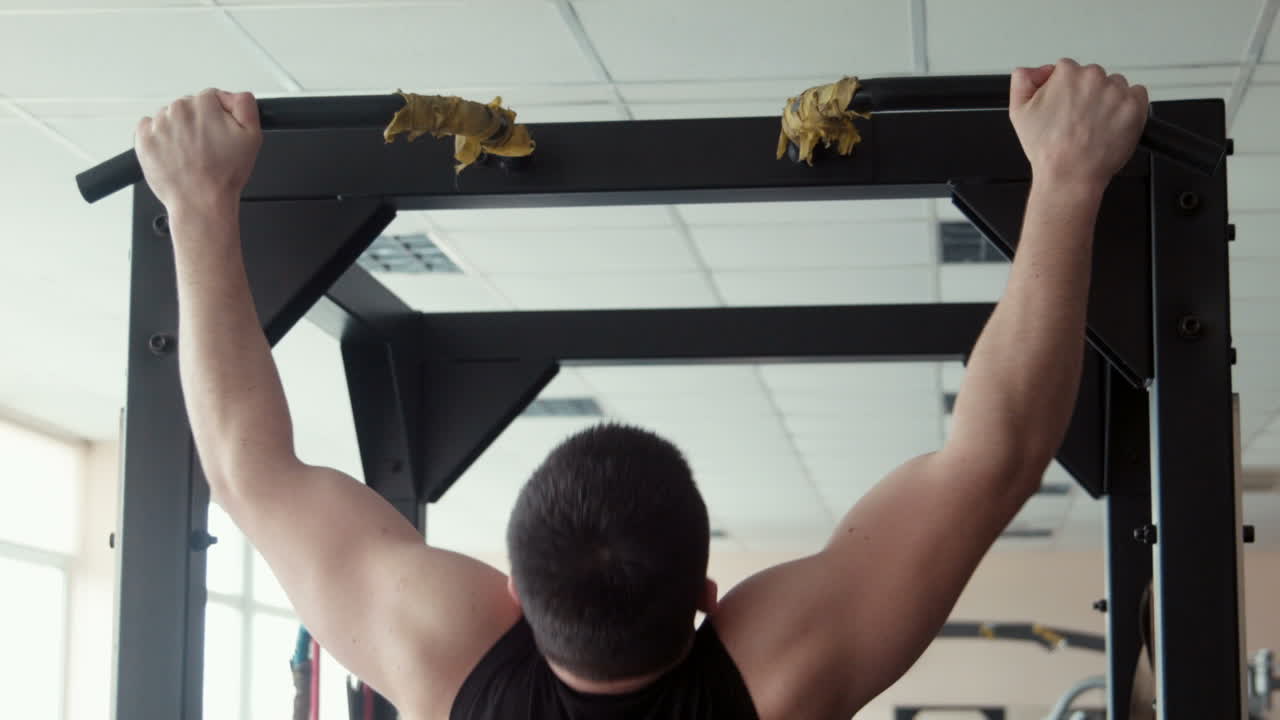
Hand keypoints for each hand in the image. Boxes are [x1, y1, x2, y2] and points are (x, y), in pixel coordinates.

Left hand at [136, 89, 261, 215]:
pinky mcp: (144, 139)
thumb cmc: (223, 175)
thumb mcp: (253, 136)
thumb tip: (234, 95)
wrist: (201, 202)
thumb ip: (245, 105)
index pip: (211, 98)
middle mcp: (178, 109)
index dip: (219, 117)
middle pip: (189, 107)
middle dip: (198, 123)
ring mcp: (158, 124)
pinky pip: (149, 127)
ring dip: (178, 131)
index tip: (220, 134)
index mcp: (203, 104)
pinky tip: (173, 153)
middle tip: (207, 148)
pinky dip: (159, 137)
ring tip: (190, 154)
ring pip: (170, 117)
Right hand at [1009, 59, 1148, 189]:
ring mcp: (1116, 90)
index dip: (1064, 90)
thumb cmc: (1047, 149)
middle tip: (1079, 120)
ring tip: (1095, 125)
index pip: (1068, 69)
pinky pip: (1137, 95)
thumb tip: (1035, 70)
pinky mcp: (1135, 105)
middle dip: (1088, 94)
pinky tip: (1112, 123)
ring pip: (1115, 86)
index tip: (1064, 107)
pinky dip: (1128, 107)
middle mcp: (1093, 77)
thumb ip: (1022, 81)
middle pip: (1093, 77)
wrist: (1070, 174)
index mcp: (1066, 73)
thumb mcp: (1018, 112)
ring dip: (1109, 100)